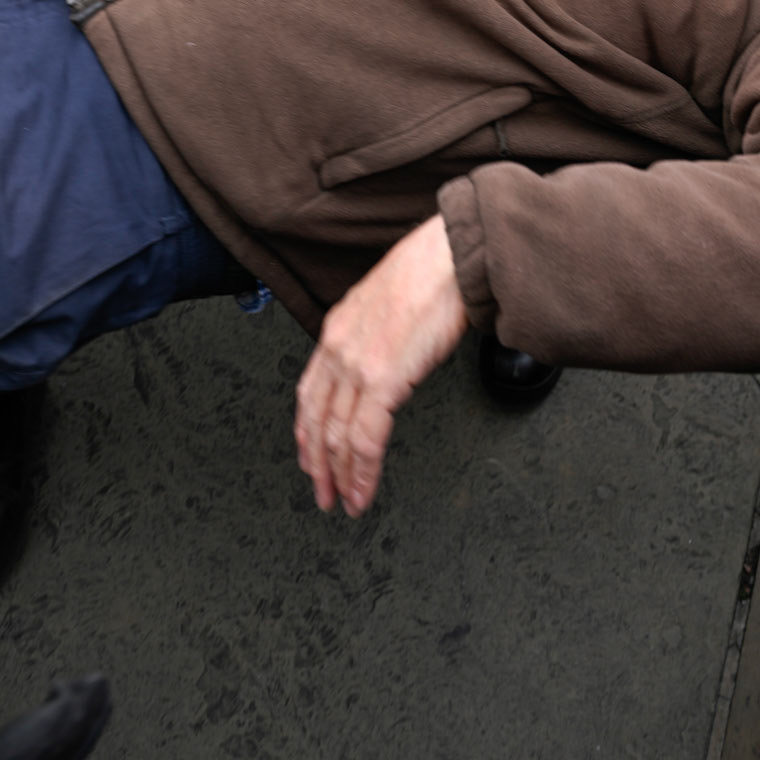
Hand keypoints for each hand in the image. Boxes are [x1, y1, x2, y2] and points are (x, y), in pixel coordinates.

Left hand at [295, 215, 469, 515]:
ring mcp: (357, 364)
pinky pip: (364, 439)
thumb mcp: (386, 304)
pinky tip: (364, 490)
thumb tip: (385, 362)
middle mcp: (338, 348)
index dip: (307, 433)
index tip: (312, 458)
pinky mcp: (381, 379)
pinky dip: (362, 472)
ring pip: (336, 436)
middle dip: (318, 465)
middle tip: (324, 494)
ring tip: (346, 501)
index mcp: (337, 329)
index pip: (309, 393)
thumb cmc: (431, 272)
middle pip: (316, 420)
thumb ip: (374, 336)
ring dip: (340, 476)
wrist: (452, 257)